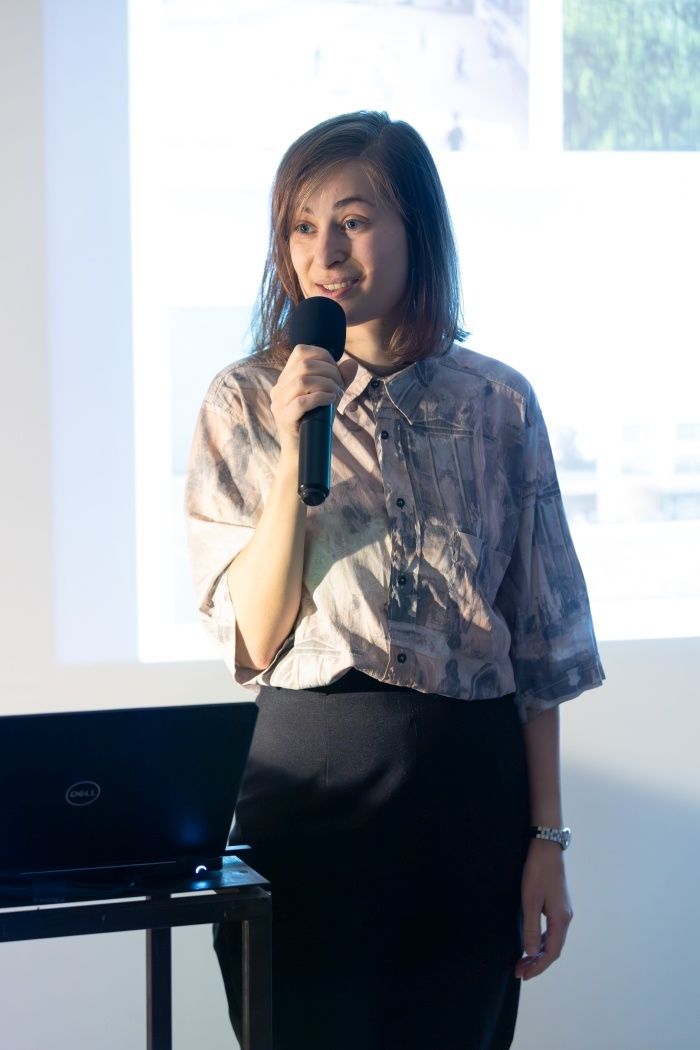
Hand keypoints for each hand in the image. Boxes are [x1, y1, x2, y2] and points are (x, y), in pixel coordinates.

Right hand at [270, 344, 344, 455]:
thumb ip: (339, 380)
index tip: (337, 372)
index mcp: (286, 379)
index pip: (300, 352)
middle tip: (340, 386)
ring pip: (302, 381)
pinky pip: (302, 402)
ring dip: (326, 384)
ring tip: (337, 394)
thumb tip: (352, 364)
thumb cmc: (316, 424)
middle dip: (329, 372)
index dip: (323, 356)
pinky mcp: (284, 419)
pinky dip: (321, 397)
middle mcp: (278, 389)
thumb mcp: (329, 397)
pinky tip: (331, 401)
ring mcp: (279, 404)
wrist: (303, 453)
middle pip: (303, 365)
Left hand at [514, 839, 572, 980]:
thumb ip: (531, 928)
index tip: (523, 975)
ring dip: (538, 953)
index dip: (538, 967)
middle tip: (519, 971)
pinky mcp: (559, 905)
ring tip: (523, 961)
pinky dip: (541, 941)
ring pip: (553, 940)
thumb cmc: (537, 873)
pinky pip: (552, 930)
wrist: (546, 848)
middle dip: (537, 963)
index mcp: (561, 920)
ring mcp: (564, 911)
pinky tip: (532, 942)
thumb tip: (531, 952)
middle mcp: (566, 918)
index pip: (551, 953)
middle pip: (553, 949)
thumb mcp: (530, 901)